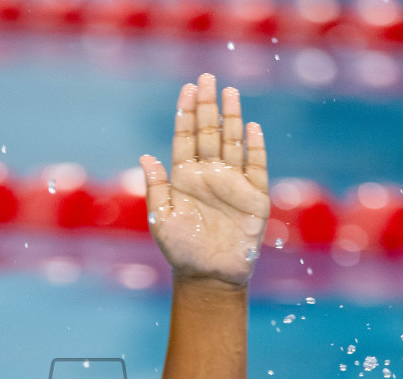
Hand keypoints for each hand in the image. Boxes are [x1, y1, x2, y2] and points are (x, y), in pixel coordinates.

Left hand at [140, 73, 269, 287]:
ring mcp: (233, 183)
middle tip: (206, 78)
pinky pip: (257, 167)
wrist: (208, 276)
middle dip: (207, 106)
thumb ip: (156, 188)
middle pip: (209, 133)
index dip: (186, 114)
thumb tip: (146, 156)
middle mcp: (209, 175)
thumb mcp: (161, 219)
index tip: (186, 89)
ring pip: (232, 142)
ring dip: (231, 118)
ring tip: (229, 93)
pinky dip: (255, 147)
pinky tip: (251, 128)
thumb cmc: (181, 250)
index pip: (186, 138)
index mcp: (185, 178)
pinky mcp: (254, 197)